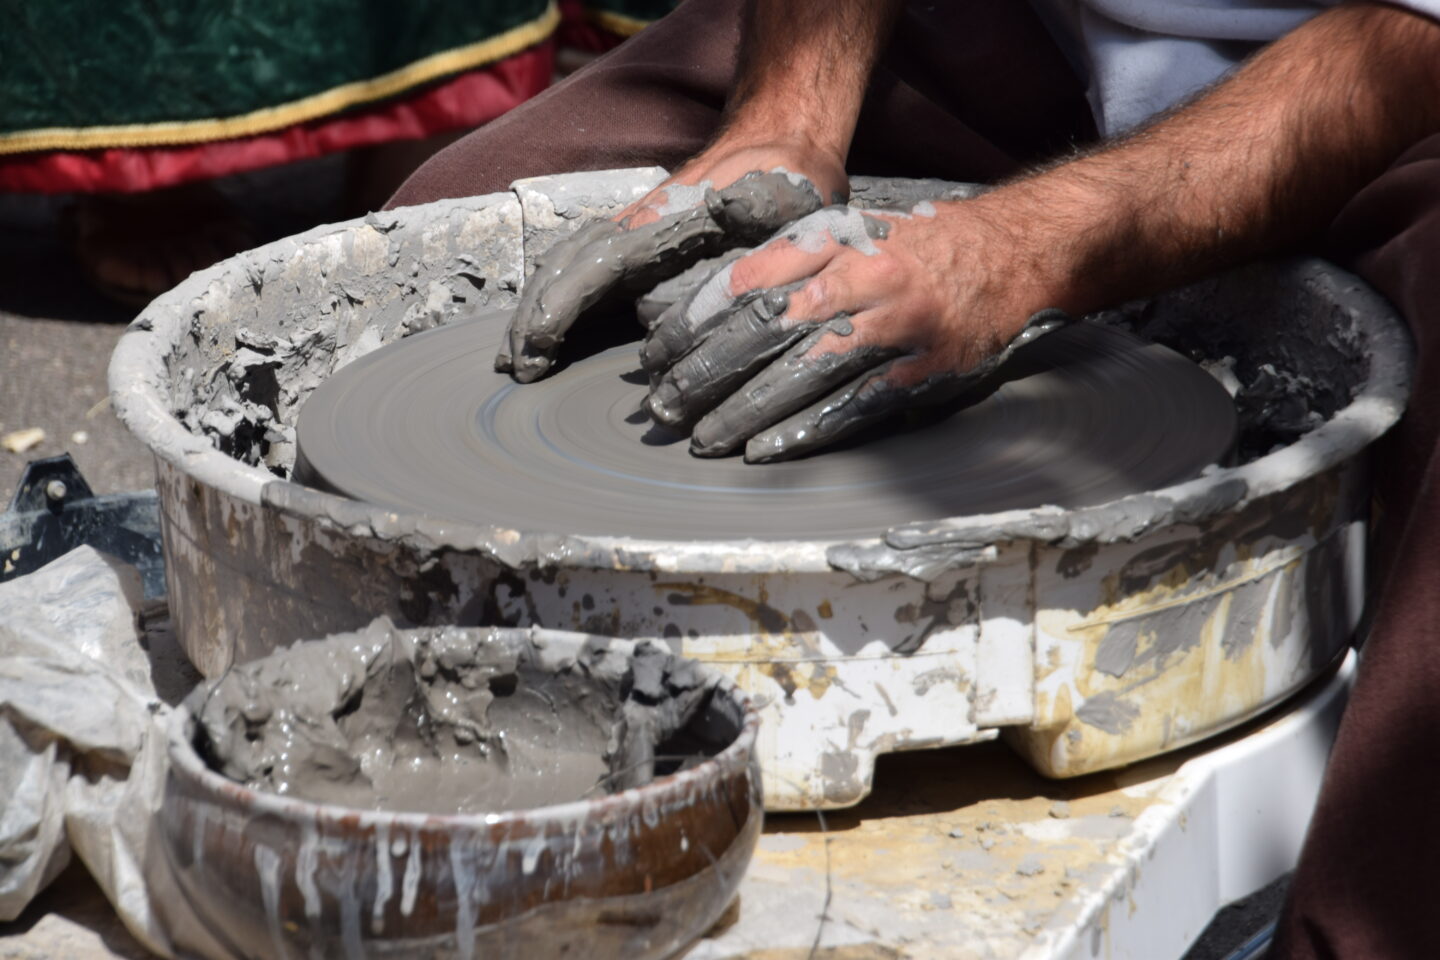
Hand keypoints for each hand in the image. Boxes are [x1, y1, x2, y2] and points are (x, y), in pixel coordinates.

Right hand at [494, 138, 844, 382]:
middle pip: (561, 270)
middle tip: (515, 369)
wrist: (776, 144)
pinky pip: (580, 274)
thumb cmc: (778, 181)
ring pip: (563, 271)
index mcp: (656, 224)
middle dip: (530, 319)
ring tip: (516, 362)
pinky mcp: (635, 246)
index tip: (537, 349)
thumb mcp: (773, 198)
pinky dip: (556, 304)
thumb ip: (746, 214)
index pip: (588, 267)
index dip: (556, 309)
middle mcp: (631, 227)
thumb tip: (719, 219)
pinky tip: (545, 339)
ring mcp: (628, 235)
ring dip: (535, 314)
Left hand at [640, 199, 1071, 461]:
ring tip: (703, 436)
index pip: (751, 281)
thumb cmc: (918, 248)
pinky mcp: (922, 370)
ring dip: (745, 410)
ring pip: (805, 373)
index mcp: (838, 241)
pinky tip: (764, 448)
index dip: (698, 320)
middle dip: (708, 372)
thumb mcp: (853, 231)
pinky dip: (804, 430)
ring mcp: (896, 327)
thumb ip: (793, 258)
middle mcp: (864, 279)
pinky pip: (853, 406)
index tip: (658, 351)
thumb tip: (715, 297)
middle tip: (665, 403)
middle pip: (768, 329)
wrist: (1013, 254)